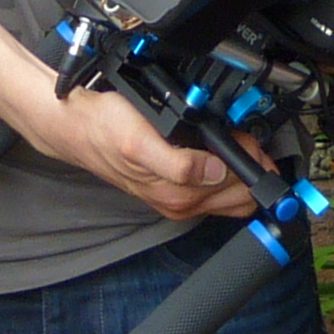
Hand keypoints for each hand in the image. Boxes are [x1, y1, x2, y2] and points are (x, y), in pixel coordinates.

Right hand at [31, 91, 242, 220]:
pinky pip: (213, 191)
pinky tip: (219, 153)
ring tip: (236, 142)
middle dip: (253, 171)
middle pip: (240, 198)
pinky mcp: (173, 190)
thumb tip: (216, 172)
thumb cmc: (106, 130)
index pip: (240, 191)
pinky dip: (225, 173)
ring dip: (242, 172)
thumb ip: (179, 164)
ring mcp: (178, 199)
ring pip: (230, 197)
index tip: (252, 143)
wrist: (79, 129)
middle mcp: (181, 203)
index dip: (254, 166)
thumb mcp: (141, 141)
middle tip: (248, 140)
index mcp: (179, 195)